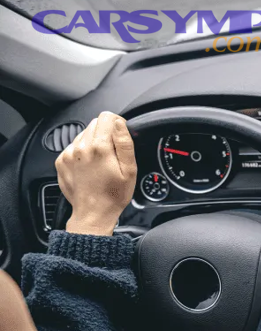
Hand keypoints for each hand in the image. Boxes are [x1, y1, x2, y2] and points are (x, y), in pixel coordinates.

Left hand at [55, 112, 136, 235]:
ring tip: (101, 163)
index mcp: (99, 148)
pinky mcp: (61, 161)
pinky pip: (74, 146)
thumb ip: (124, 142)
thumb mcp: (130, 169)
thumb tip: (119, 123)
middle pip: (95, 124)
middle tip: (112, 154)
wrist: (93, 214)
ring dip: (93, 143)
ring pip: (84, 134)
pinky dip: (82, 153)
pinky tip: (90, 167)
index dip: (118, 124)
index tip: (120, 138)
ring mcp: (68, 154)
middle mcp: (80, 148)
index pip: (106, 117)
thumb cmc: (113, 195)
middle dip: (105, 134)